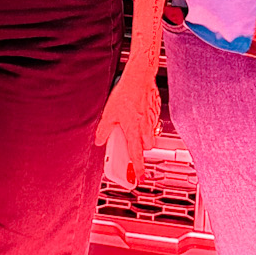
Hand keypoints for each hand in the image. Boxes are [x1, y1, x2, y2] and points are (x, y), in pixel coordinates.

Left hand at [95, 60, 160, 184]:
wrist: (140, 76)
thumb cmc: (126, 93)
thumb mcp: (109, 113)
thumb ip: (104, 130)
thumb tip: (100, 140)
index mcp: (134, 130)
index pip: (136, 155)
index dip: (138, 169)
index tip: (139, 178)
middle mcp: (146, 127)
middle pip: (147, 146)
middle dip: (141, 147)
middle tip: (131, 143)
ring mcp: (153, 118)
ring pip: (151, 133)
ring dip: (143, 133)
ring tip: (132, 123)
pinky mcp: (156, 110)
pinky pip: (153, 121)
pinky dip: (146, 120)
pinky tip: (137, 110)